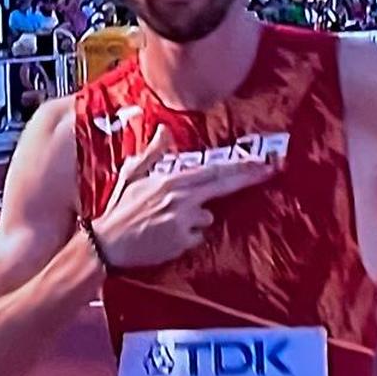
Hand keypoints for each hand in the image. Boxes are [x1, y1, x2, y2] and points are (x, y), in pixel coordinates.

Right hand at [92, 125, 276, 269]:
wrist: (106, 245)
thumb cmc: (119, 209)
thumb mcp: (131, 175)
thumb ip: (152, 152)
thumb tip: (163, 130)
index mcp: (170, 179)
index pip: (212, 169)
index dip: (239, 164)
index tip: (260, 159)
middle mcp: (181, 197)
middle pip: (222, 185)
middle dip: (248, 176)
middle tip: (270, 170)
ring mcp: (183, 221)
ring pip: (207, 215)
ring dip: (196, 218)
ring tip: (167, 222)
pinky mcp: (183, 242)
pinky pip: (197, 237)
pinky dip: (187, 237)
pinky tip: (167, 237)